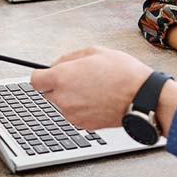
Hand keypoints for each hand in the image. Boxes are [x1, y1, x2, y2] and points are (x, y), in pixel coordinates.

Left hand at [30, 46, 153, 129]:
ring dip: (72, 97)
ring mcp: (72, 114)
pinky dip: (82, 108)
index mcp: (62, 77)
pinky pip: (75, 114)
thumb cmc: (122, 73)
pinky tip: (98, 99)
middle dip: (59, 86)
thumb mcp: (95, 51)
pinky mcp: (83, 125)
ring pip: (63, 104)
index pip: (35, 81)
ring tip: (94, 88)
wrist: (141, 97)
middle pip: (48, 93)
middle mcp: (63, 98)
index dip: (43, 76)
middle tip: (80, 79)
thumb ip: (69, 57)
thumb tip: (57, 64)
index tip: (49, 74)